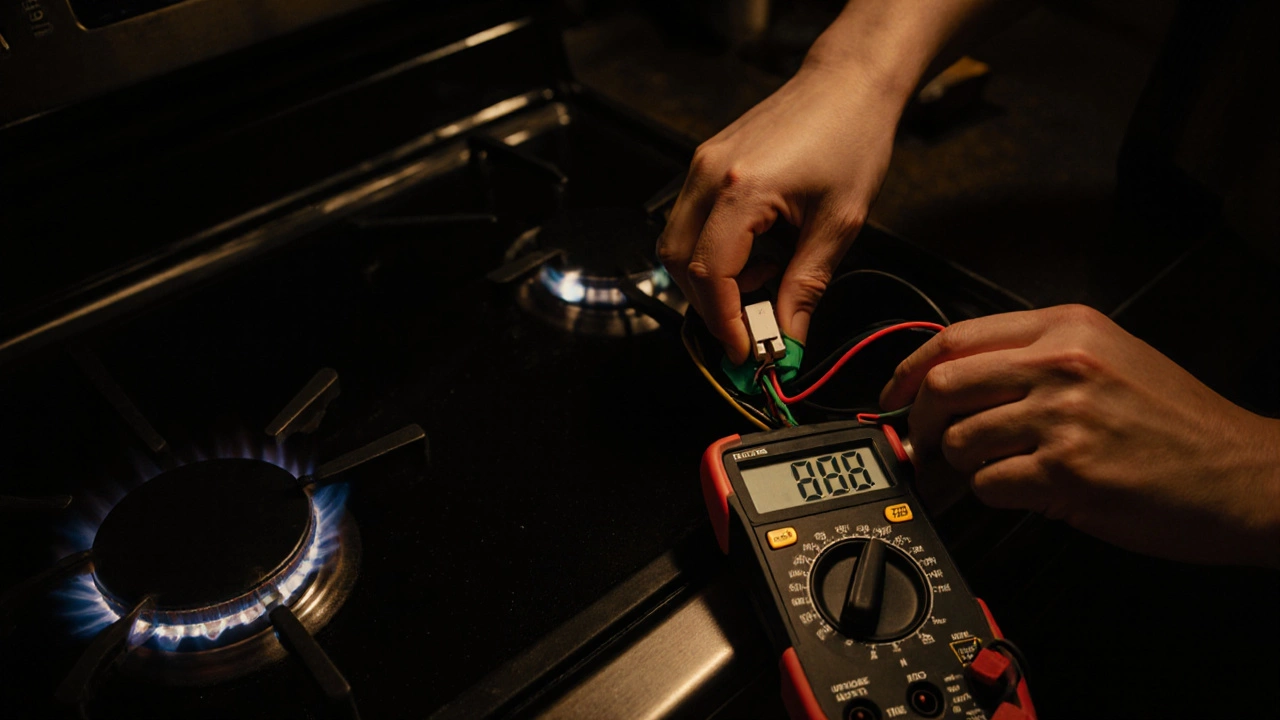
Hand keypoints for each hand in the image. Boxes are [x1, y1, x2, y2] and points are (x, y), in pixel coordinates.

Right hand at [657, 57, 903, 363]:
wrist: (848, 83)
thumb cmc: (851, 138)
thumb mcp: (839, 224)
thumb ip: (805, 287)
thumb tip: (789, 340)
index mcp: (741, 189)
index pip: (710, 274)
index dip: (725, 322)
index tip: (746, 352)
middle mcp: (708, 175)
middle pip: (679, 264)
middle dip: (711, 307)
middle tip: (753, 330)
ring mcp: (701, 166)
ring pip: (677, 246)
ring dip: (710, 281)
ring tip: (763, 283)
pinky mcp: (705, 164)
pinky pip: (690, 223)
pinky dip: (713, 254)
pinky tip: (755, 257)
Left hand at [880, 304, 1279, 567]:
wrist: (1246, 475)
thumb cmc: (1180, 425)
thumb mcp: (1112, 360)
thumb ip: (1036, 359)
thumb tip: (955, 380)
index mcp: (1068, 327)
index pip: (955, 337)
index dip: (909, 371)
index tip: (893, 396)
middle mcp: (1062, 363)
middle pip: (943, 385)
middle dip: (918, 423)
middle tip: (923, 446)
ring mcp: (1063, 417)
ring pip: (958, 439)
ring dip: (959, 466)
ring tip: (986, 473)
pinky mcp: (1067, 471)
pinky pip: (988, 484)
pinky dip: (992, 496)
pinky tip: (1024, 493)